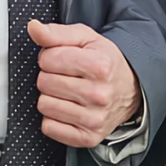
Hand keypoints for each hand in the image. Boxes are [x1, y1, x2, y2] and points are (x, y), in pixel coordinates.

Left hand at [29, 20, 141, 148]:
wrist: (130, 89)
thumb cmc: (105, 62)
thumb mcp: (86, 39)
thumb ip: (56, 32)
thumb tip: (34, 27)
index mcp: (100, 66)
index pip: (48, 59)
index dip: (50, 56)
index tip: (62, 58)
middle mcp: (99, 95)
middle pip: (44, 83)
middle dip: (50, 76)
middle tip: (66, 75)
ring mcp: (94, 119)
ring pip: (44, 105)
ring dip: (51, 96)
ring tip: (67, 91)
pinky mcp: (88, 137)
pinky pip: (49, 127)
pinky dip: (54, 117)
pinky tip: (68, 108)